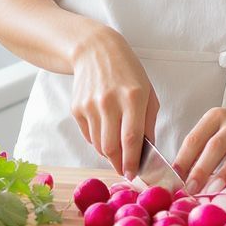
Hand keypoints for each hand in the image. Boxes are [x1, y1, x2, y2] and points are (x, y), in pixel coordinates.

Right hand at [70, 26, 158, 179]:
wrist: (94, 50)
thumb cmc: (127, 72)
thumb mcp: (147, 92)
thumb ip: (148, 122)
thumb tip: (147, 151)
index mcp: (132, 97)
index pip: (132, 138)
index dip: (133, 161)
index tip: (135, 175)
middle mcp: (109, 101)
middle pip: (111, 147)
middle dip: (119, 164)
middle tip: (125, 170)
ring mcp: (90, 105)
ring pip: (99, 145)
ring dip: (109, 154)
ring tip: (117, 150)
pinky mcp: (76, 108)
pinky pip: (88, 135)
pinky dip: (98, 140)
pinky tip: (105, 129)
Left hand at [173, 101, 225, 193]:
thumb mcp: (215, 130)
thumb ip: (200, 150)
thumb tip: (181, 178)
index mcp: (215, 117)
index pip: (195, 138)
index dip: (183, 160)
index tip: (174, 180)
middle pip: (216, 145)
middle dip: (201, 169)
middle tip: (191, 189)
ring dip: (224, 174)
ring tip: (213, 192)